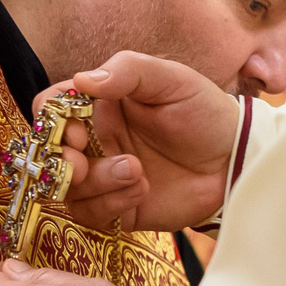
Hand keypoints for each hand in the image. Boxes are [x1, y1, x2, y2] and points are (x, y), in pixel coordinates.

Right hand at [52, 53, 240, 232]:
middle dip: (61, 162)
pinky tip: (143, 189)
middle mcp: (95, 141)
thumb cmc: (205, 112)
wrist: (236, 158)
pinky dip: (112, 203)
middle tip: (82, 163)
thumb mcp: (171, 79)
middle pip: (49, 156)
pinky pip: (92, 214)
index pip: (50, 109)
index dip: (51, 122)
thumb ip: (128, 71)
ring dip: (96, 182)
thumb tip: (83, 80)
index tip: (74, 129)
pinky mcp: (119, 208)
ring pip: (69, 189)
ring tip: (136, 171)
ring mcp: (105, 176)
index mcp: (99, 105)